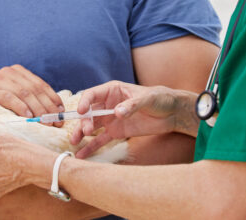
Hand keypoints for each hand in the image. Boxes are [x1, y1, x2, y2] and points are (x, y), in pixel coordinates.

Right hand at [0, 64, 63, 126]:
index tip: (62, 113)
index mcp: (18, 72)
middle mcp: (9, 72)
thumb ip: (30, 100)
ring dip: (37, 109)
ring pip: (24, 93)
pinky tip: (28, 117)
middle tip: (56, 122)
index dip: (53, 99)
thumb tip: (55, 112)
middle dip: (48, 107)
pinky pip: (7, 97)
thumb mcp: (13, 98)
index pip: (41, 85)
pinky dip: (20, 107)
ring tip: (45, 122)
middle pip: (35, 89)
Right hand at [70, 81, 197, 158]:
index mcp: (112, 90)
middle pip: (89, 113)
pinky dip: (92, 147)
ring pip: (91, 126)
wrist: (172, 113)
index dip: (85, 102)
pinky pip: (101, 140)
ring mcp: (110, 119)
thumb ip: (132, 105)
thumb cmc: (159, 99)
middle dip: (84, 122)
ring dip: (82, 134)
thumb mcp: (147, 98)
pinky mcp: (116, 132)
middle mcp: (107, 104)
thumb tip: (117, 112)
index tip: (82, 111)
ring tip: (74, 143)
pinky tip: (82, 155)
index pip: (92, 95)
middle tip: (86, 130)